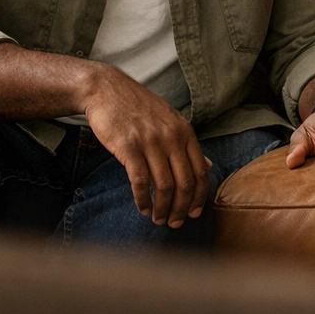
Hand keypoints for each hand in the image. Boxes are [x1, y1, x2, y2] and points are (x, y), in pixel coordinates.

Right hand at [80, 65, 211, 228]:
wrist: (106, 89)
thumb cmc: (138, 107)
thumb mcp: (170, 120)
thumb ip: (188, 144)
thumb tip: (208, 167)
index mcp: (185, 131)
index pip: (200, 171)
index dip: (199, 197)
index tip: (193, 213)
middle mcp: (171, 137)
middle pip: (184, 183)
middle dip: (181, 209)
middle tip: (174, 223)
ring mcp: (150, 141)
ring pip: (164, 186)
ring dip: (162, 208)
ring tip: (158, 219)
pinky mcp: (128, 147)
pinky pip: (140, 181)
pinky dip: (143, 199)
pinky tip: (142, 207)